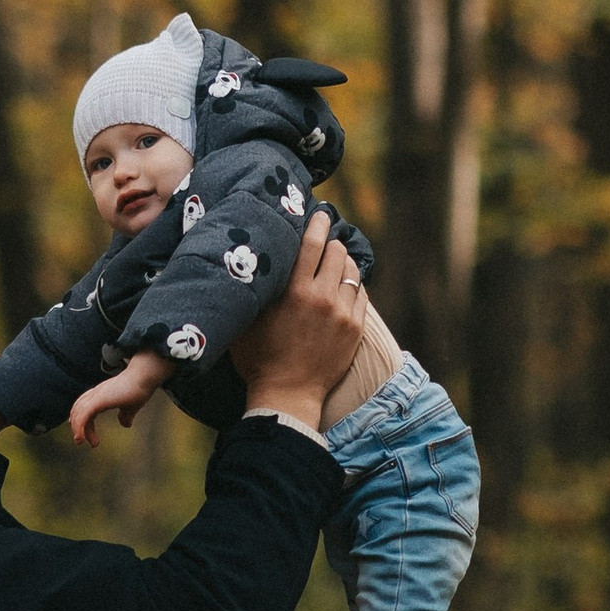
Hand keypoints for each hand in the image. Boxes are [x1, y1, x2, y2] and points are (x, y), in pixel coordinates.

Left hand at [68, 351, 166, 445]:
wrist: (144, 377)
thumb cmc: (140, 389)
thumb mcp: (131, 406)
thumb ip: (126, 415)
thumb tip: (125, 425)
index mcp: (102, 394)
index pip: (83, 406)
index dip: (79, 419)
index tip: (80, 432)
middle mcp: (96, 393)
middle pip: (78, 409)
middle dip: (77, 426)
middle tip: (81, 441)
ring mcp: (96, 396)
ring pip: (78, 413)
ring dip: (77, 430)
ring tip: (80, 442)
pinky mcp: (98, 400)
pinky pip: (83, 416)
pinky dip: (79, 427)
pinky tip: (81, 438)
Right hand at [229, 211, 365, 424]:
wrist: (287, 396)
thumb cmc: (259, 358)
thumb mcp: (248, 319)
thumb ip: (257, 288)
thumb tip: (259, 258)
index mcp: (294, 292)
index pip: (312, 244)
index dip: (317, 224)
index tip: (319, 214)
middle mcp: (322, 298)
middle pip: (336, 251)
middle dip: (330, 243)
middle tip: (323, 242)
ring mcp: (343, 314)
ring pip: (352, 270)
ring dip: (342, 262)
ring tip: (333, 263)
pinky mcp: (355, 328)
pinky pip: (361, 293)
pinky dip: (352, 284)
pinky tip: (342, 286)